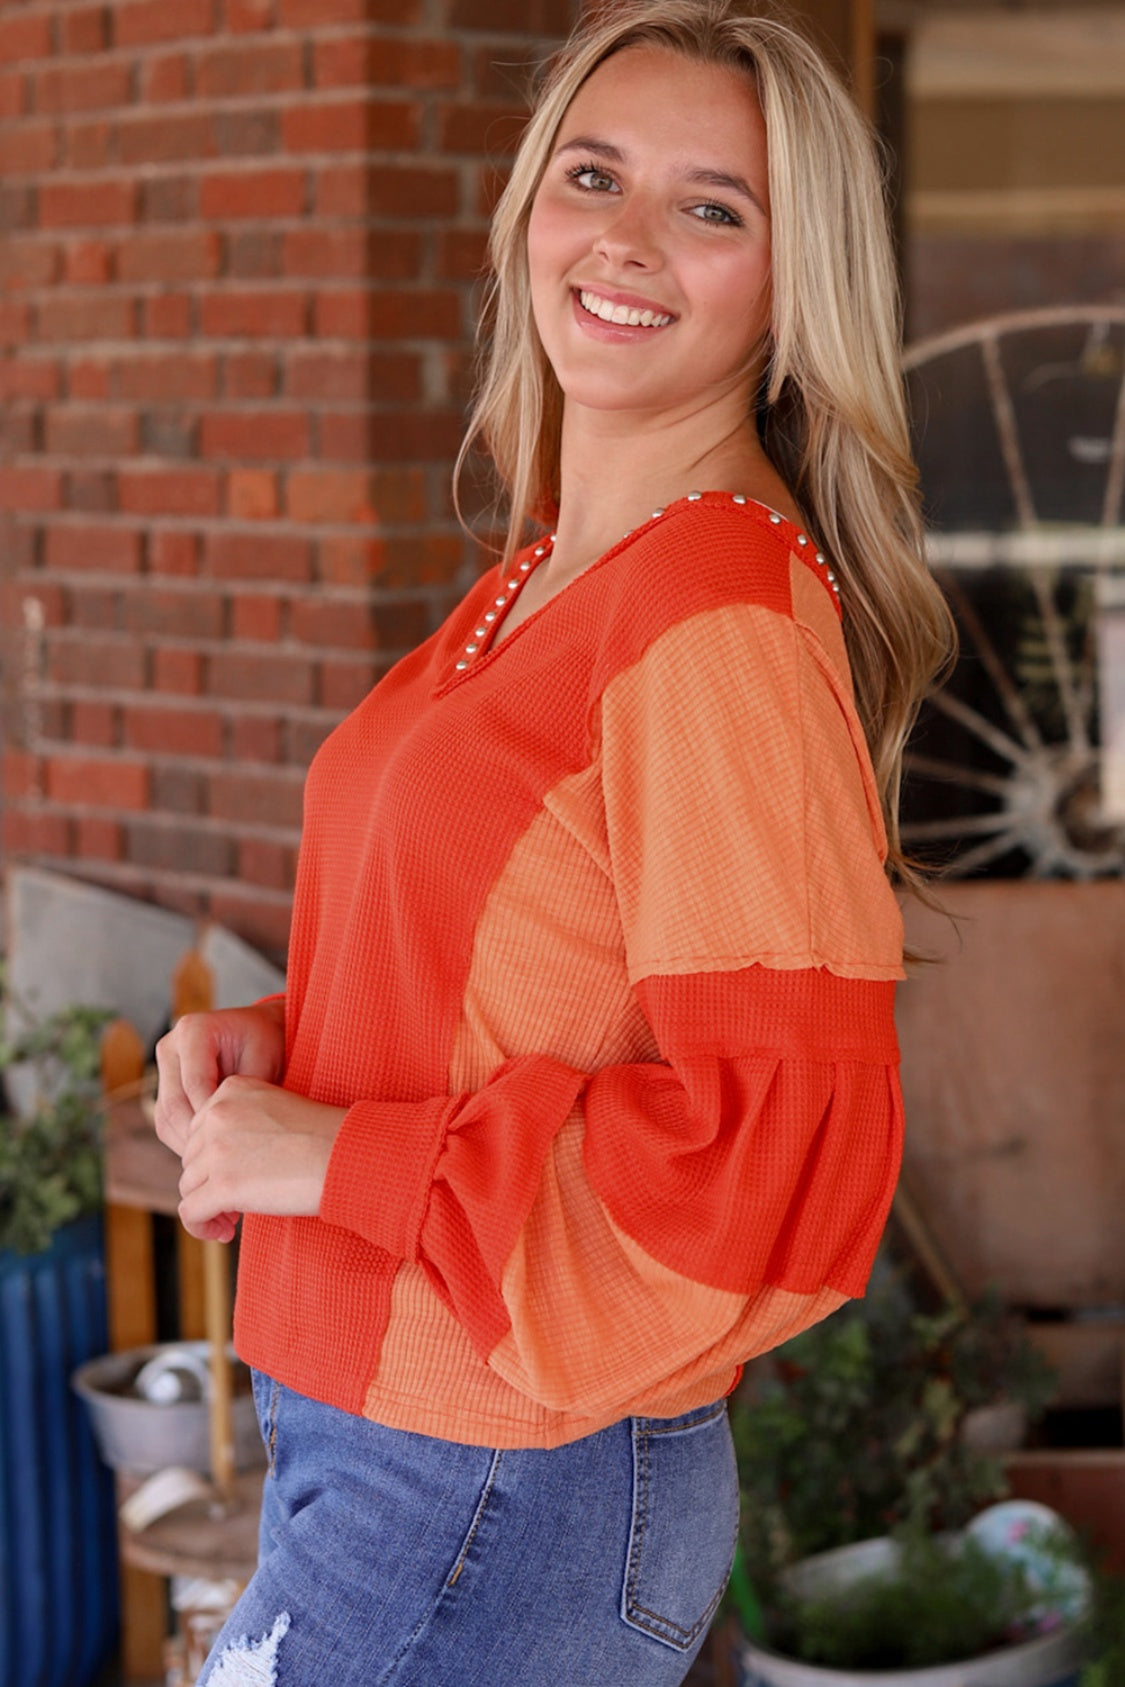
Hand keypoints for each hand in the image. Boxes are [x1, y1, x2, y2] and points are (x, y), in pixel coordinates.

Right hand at [154, 1002, 286, 1156]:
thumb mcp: (263, 1061)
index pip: (195, 1083)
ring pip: (166, 1117)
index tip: (234, 1142)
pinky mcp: (164, 1088)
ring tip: (216, 1165)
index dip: (212, 1116)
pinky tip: (208, 1157)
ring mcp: (164, 1069)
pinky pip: (167, 1122)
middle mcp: (170, 1047)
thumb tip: (233, 1133)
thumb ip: (245, 1092)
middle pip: (174, 1103)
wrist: (259, 1033)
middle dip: (198, 1136)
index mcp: (193, 1031)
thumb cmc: (266, 1044)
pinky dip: (185, 1142)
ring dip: (188, 1144)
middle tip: (222, 1162)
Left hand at [177, 1075, 346, 1242]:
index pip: (199, 1129)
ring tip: (232, 1222)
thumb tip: (215, 1165)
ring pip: (188, 1186)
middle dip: (209, 1184)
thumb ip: (242, 1124)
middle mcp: (217, 1114)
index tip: (237, 1177)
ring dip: (207, 1207)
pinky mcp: (222, 1185)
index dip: (213, 1159)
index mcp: (230, 1090)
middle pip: (191, 1158)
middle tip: (236, 1206)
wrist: (348, 1154)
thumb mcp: (277, 1112)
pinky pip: (190, 1212)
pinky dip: (201, 1227)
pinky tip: (225, 1234)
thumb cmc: (324, 1138)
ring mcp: (217, 1149)